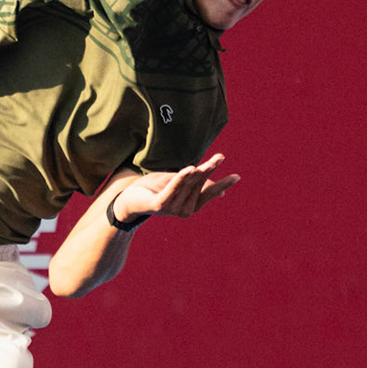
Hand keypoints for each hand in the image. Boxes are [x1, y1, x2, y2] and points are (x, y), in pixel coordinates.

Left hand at [112, 155, 241, 223]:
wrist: (129, 199)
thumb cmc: (155, 189)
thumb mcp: (179, 183)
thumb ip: (197, 184)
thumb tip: (222, 192)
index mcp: (192, 205)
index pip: (209, 192)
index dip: (222, 184)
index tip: (237, 176)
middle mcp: (185, 210)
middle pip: (198, 185)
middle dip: (208, 170)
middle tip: (219, 157)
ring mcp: (173, 208)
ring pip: (187, 185)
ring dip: (194, 173)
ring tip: (203, 162)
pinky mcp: (159, 204)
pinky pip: (172, 188)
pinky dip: (180, 179)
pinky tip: (189, 169)